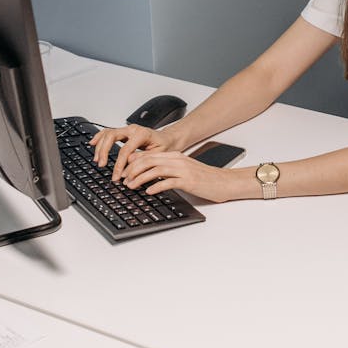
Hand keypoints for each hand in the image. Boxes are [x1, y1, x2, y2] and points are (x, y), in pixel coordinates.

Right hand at [89, 123, 178, 172]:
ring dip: (100, 146)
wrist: (168, 139)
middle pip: (111, 136)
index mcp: (142, 134)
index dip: (119, 164)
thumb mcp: (158, 154)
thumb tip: (129, 164)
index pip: (125, 149)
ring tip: (97, 159)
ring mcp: (127, 130)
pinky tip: (93, 144)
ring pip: (108, 133)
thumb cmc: (165, 146)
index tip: (117, 176)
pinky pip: (108, 132)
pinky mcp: (123, 132)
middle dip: (104, 151)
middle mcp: (133, 129)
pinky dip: (99, 137)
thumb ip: (144, 158)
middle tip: (102, 165)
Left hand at [115, 149, 246, 202]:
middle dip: (132, 170)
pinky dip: (156, 186)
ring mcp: (183, 170)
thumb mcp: (184, 171)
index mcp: (176, 156)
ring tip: (131, 186)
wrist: (224, 182)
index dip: (134, 162)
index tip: (124, 171)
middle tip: (123, 179)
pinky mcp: (189, 181)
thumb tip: (149, 174)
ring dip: (140, 178)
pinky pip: (168, 182)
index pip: (149, 155)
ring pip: (155, 170)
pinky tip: (148, 191)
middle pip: (149, 160)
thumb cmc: (205, 179)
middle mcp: (178, 160)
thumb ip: (168, 170)